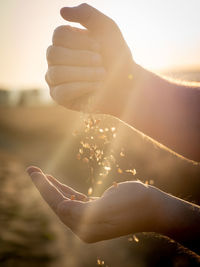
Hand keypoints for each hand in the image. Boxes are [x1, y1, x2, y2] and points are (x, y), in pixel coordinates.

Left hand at [27, 166, 159, 242]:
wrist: (154, 207)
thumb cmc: (135, 203)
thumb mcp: (108, 207)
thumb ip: (82, 210)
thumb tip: (61, 207)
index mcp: (86, 227)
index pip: (59, 205)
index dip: (45, 188)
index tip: (35, 173)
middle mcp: (85, 226)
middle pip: (58, 204)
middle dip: (44, 186)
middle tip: (31, 170)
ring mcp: (90, 219)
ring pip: (64, 201)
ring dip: (52, 187)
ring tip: (40, 175)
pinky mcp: (96, 211)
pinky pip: (75, 200)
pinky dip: (65, 190)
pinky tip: (57, 184)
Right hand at [46, 4, 136, 115]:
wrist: (126, 82)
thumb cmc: (115, 56)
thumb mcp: (106, 28)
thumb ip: (86, 14)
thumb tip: (62, 12)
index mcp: (64, 42)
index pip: (58, 35)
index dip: (80, 41)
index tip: (98, 46)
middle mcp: (55, 59)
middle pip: (54, 54)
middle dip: (82, 58)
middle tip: (100, 61)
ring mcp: (55, 78)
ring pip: (57, 73)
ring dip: (85, 73)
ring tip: (102, 74)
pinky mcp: (59, 97)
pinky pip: (62, 92)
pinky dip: (82, 87)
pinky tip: (97, 86)